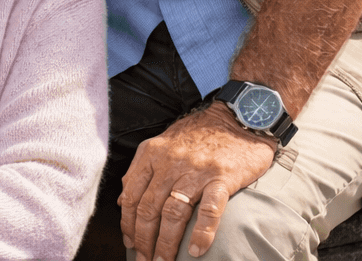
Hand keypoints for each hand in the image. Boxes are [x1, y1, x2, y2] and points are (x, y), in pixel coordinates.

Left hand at [120, 104, 275, 260]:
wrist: (238, 116)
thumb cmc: (200, 133)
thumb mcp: (164, 143)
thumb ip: (142, 170)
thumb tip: (123, 200)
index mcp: (152, 154)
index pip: (132, 195)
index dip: (128, 223)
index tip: (129, 242)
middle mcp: (170, 162)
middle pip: (149, 208)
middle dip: (144, 239)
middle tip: (145, 259)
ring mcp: (196, 170)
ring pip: (173, 213)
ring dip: (166, 243)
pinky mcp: (222, 178)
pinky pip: (209, 211)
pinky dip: (201, 234)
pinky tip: (197, 251)